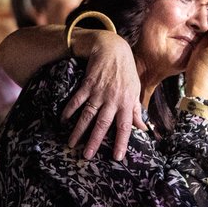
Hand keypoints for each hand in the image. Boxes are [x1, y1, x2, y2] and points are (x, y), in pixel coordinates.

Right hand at [62, 32, 143, 160]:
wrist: (113, 49)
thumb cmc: (126, 72)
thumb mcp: (135, 91)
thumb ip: (136, 111)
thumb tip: (143, 129)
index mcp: (126, 103)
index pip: (124, 127)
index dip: (121, 142)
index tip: (117, 157)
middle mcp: (113, 99)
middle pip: (103, 124)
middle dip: (94, 141)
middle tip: (87, 156)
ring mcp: (99, 92)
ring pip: (88, 115)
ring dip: (79, 130)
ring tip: (71, 144)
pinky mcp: (87, 84)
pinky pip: (77, 100)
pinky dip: (70, 110)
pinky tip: (63, 120)